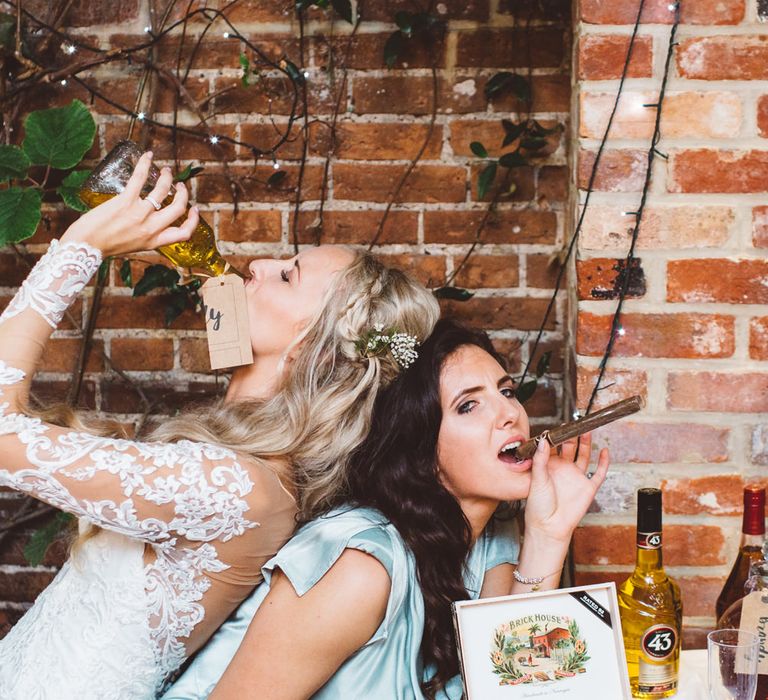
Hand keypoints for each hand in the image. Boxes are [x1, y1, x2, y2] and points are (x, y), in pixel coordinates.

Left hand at [61, 151, 198, 257]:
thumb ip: (146, 235)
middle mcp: (151, 228)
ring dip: (167, 177)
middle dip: (183, 194)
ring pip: (162, 190)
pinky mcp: (125, 201)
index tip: (194, 209)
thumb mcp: (134, 246)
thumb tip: (150, 224)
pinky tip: (148, 156)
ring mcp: (139, 214)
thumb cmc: (105, 246)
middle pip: (178, 208)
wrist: (86, 245)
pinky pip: (140, 178)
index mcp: (154, 241)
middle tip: (179, 185)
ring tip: (165, 171)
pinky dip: (145, 164)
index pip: (184, 233)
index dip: (193, 220)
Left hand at [523, 432, 609, 546]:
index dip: (556, 436)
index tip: (557, 425)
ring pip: (584, 455)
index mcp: (548, 466)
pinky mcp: (588, 487)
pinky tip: (604, 451)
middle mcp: (563, 470)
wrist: (549, 527)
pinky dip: (603, 462)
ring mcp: (576, 477)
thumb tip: (544, 440)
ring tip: (587, 430)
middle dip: (572, 435)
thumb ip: (541, 459)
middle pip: (570, 447)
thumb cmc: (538, 506)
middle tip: (574, 423)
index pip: (553, 446)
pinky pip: (599, 473)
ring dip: (586, 443)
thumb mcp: (537, 478)